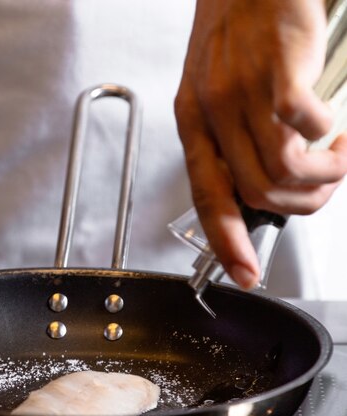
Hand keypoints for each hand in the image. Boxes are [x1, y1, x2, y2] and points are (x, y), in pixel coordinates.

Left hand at [175, 0, 346, 288]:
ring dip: (320, 180)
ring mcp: (243, 93)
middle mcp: (213, 112)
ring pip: (281, 172)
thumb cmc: (236, 31)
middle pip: (253, 194)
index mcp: (193, 121)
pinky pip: (305, 130)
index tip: (243, 273)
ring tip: (335, 161)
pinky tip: (336, 128)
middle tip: (320, 194)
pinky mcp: (279, 73)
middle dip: (297, 209)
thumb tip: (257, 187)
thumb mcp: (213, 91)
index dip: (225, 243)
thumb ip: (228, 139)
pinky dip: (329, 139)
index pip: (206, 198)